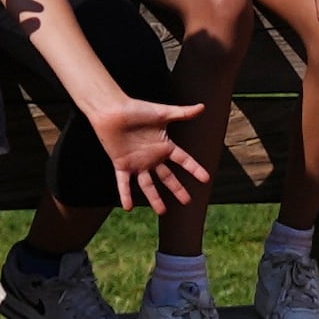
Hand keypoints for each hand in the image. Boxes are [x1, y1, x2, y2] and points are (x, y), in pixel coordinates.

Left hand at [89, 94, 212, 210]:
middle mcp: (152, 157)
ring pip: (148, 185)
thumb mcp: (162, 113)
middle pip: (167, 177)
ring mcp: (137, 163)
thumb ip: (183, 113)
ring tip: (162, 211)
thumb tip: (202, 107)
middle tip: (187, 201)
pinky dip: (125, 194)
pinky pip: (124, 183)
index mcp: (164, 146)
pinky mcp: (122, 165)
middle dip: (177, 189)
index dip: (194, 169)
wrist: (112, 111)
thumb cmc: (136, 109)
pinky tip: (128, 207)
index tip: (206, 179)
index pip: (183, 160)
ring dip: (154, 198)